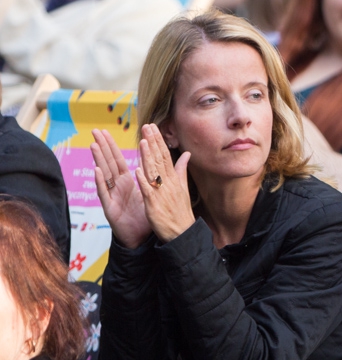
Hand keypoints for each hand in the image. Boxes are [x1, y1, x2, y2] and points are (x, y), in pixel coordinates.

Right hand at [92, 127, 151, 247]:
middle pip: (109, 163)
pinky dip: (100, 182)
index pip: (118, 160)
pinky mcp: (110, 208)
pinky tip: (97, 171)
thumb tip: (159, 161)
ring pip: (104, 175)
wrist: (140, 238)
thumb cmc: (143, 215)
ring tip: (94, 145)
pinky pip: (104, 193)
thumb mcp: (150, 192)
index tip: (106, 131)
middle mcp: (117, 187)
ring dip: (99, 160)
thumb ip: (153, 176)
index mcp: (127, 182)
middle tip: (96, 131)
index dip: (112, 146)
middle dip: (103, 147)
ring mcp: (112, 196)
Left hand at [134, 124, 194, 243]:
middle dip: (153, 143)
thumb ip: (181, 170)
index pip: (166, 155)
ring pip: (154, 172)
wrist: (182, 232)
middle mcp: (168, 183)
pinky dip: (143, 181)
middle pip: (160, 160)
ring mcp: (161, 193)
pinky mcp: (154, 205)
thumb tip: (187, 154)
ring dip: (148, 157)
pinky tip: (137, 170)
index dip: (159, 141)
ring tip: (143, 142)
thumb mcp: (183, 188)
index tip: (153, 127)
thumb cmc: (180, 210)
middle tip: (147, 127)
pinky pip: (148, 191)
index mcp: (174, 179)